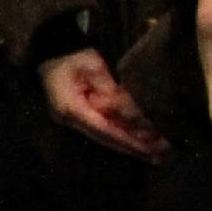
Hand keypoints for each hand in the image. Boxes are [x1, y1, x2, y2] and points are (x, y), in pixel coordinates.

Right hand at [39, 49, 165, 161]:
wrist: (52, 52)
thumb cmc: (73, 56)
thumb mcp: (92, 66)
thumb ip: (111, 89)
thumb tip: (132, 111)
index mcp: (71, 108)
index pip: (104, 129)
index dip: (127, 140)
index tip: (149, 149)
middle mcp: (70, 120)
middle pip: (106, 139)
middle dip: (132, 148)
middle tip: (159, 157)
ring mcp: (73, 121)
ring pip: (105, 138)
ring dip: (129, 145)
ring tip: (154, 154)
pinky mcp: (80, 117)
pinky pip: (103, 130)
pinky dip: (121, 136)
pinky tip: (138, 142)